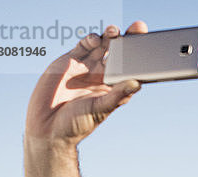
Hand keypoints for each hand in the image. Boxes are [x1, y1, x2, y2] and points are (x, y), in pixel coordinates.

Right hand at [25, 21, 146, 147]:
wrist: (47, 127)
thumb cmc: (77, 124)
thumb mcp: (100, 109)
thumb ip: (117, 95)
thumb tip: (137, 83)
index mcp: (114, 88)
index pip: (131, 69)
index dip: (141, 57)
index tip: (149, 47)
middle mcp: (102, 75)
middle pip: (120, 53)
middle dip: (129, 40)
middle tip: (138, 29)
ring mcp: (86, 67)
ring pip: (103, 46)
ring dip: (111, 36)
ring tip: (115, 32)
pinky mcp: (70, 61)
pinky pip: (84, 45)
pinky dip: (91, 39)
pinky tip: (97, 39)